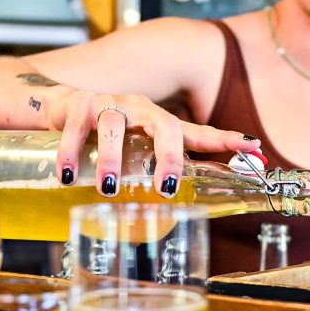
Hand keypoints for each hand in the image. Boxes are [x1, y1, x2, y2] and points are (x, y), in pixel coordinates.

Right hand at [46, 91, 260, 196]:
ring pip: (115, 126)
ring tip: (109, 189)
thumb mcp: (133, 151)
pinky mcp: (77, 105)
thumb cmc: (104, 134)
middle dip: (168, 157)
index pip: (197, 132)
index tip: (251, 147)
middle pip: (165, 126)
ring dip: (112, 159)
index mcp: (158, 122)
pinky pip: (76, 128)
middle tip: (165, 187)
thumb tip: (177, 206)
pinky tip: (66, 176)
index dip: (225, 140)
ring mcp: (109, 104)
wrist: (57, 108)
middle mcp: (140, 109)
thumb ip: (153, 174)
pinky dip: (70, 153)